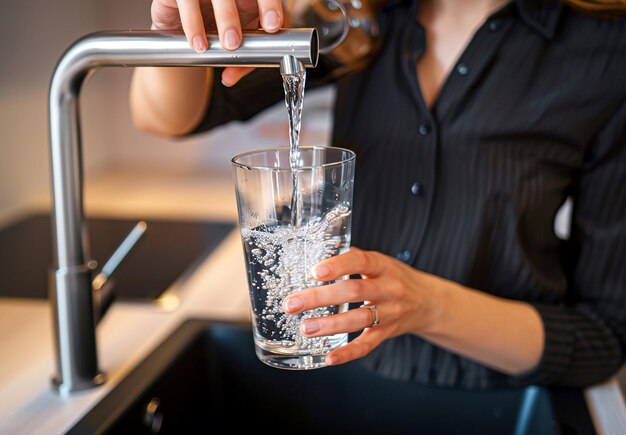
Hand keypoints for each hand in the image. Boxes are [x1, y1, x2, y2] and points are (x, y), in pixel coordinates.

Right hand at [150, 0, 283, 84]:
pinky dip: (193, 23)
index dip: (270, 7)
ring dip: (224, 18)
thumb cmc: (210, 32)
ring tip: (225, 44)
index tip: (271, 26)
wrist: (176, 31)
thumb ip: (240, 62)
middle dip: (240, 16)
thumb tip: (230, 77)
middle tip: (237, 42)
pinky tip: (197, 42)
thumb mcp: (232, 47)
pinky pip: (187, 1)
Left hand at [281, 247, 445, 365]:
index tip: (314, 272)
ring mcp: (391, 313)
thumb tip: (316, 253)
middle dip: (320, 298)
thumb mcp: (380, 262)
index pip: (361, 261)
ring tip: (306, 328)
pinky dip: (348, 353)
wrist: (429, 302)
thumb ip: (352, 259)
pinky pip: (368, 345)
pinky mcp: (388, 333)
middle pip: (354, 291)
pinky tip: (329, 357)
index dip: (338, 266)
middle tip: (292, 304)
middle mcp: (390, 288)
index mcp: (384, 266)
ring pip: (360, 319)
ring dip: (330, 325)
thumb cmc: (394, 278)